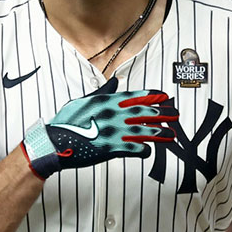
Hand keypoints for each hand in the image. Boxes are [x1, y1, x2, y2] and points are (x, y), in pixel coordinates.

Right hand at [21, 77, 176, 178]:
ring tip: (172, 135)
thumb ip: (104, 91)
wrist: (55, 142)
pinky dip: (144, 150)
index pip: (135, 96)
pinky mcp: (112, 149)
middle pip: (145, 113)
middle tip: (175, 115)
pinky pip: (135, 149)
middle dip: (163, 114)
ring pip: (145, 131)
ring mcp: (114, 132)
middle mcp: (114, 115)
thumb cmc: (67, 121)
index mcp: (108, 101)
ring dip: (160, 133)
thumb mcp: (85, 100)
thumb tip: (116, 81)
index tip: (165, 96)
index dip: (152, 96)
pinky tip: (148, 151)